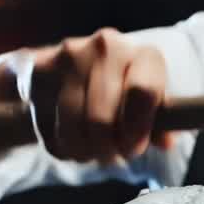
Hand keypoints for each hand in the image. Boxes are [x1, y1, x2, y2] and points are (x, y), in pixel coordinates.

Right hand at [26, 29, 171, 162]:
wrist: (76, 66)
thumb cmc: (123, 92)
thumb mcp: (150, 106)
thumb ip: (160, 124)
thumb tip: (164, 141)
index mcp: (144, 55)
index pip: (142, 93)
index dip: (136, 131)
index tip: (131, 148)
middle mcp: (107, 47)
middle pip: (101, 118)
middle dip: (106, 149)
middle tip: (109, 156)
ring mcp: (69, 56)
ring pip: (71, 127)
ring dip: (82, 151)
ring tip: (90, 152)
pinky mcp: (39, 70)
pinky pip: (48, 127)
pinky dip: (60, 146)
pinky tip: (70, 140)